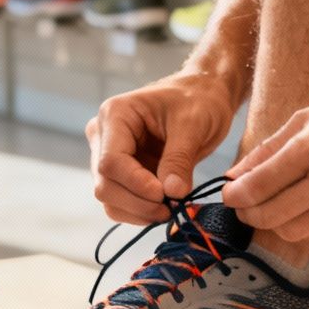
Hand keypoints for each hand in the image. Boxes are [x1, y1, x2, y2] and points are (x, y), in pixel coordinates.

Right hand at [87, 72, 238, 223]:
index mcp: (115, 115)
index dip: (136, 185)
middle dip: (139, 202)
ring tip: (173, 207)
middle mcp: (103, 136)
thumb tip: (172, 193)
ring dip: (140, 211)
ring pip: (110, 199)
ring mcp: (109, 156)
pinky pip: (122, 202)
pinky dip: (142, 212)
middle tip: (173, 207)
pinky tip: (166, 206)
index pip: (110, 162)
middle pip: (105, 184)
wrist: (204, 96)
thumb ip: (179, 159)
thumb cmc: (199, 99)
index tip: (167, 196)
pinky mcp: (122, 173)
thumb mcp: (194, 124)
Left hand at [223, 82, 308, 243]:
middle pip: (272, 215)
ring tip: (275, 207)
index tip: (228, 195)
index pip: (259, 185)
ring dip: (277, 223)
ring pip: (295, 232)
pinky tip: (307, 208)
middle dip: (249, 214)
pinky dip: (307, 226)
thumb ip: (270, 148)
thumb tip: (234, 176)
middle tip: (245, 206)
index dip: (235, 196)